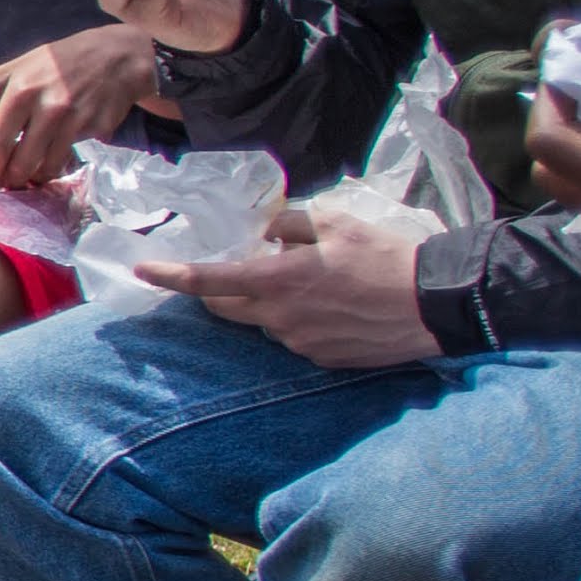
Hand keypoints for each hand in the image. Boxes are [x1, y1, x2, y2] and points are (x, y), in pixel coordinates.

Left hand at [0, 25, 155, 191]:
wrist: (114, 56)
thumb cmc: (54, 63)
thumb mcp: (13, 71)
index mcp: (21, 91)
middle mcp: (49, 107)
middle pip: (22, 162)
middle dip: (10, 180)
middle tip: (6, 185)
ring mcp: (76, 119)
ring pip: (47, 167)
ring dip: (34, 178)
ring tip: (28, 176)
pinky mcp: (98, 129)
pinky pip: (71, 159)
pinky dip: (59, 166)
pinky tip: (53, 160)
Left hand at [141, 212, 437, 367]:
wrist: (436, 303)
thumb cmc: (386, 256)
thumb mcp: (335, 223)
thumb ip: (289, 225)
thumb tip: (266, 235)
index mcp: (278, 281)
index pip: (209, 282)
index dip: (172, 276)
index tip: (144, 270)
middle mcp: (280, 318)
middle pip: (226, 307)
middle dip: (220, 289)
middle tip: (240, 267)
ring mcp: (299, 343)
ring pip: (261, 322)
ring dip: (266, 302)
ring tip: (311, 282)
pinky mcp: (320, 358)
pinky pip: (292, 337)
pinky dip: (296, 319)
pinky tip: (331, 305)